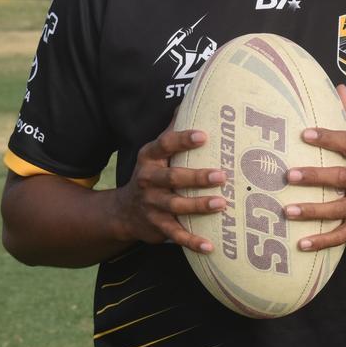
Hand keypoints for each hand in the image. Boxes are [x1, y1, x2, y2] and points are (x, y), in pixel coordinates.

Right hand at [113, 123, 225, 253]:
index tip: (204, 135)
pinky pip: (176, 235)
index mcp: (150, 157)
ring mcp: (152, 205)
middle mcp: (148, 180)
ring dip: (199, 206)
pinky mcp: (158, 227)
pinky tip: (210, 246)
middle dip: (196, 177)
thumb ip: (172, 131)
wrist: (124, 211)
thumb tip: (190, 100)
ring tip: (221, 204)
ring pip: (176, 206)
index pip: (165, 145)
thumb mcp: (156, 152)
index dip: (183, 139)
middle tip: (221, 175)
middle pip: (172, 178)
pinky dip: (192, 241)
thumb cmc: (152, 174)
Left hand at [283, 85, 345, 250]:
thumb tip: (340, 89)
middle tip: (288, 174)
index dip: (327, 138)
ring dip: (312, 211)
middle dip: (314, 176)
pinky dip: (321, 241)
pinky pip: (340, 236)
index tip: (304, 133)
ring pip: (337, 209)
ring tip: (288, 210)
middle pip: (340, 177)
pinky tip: (301, 244)